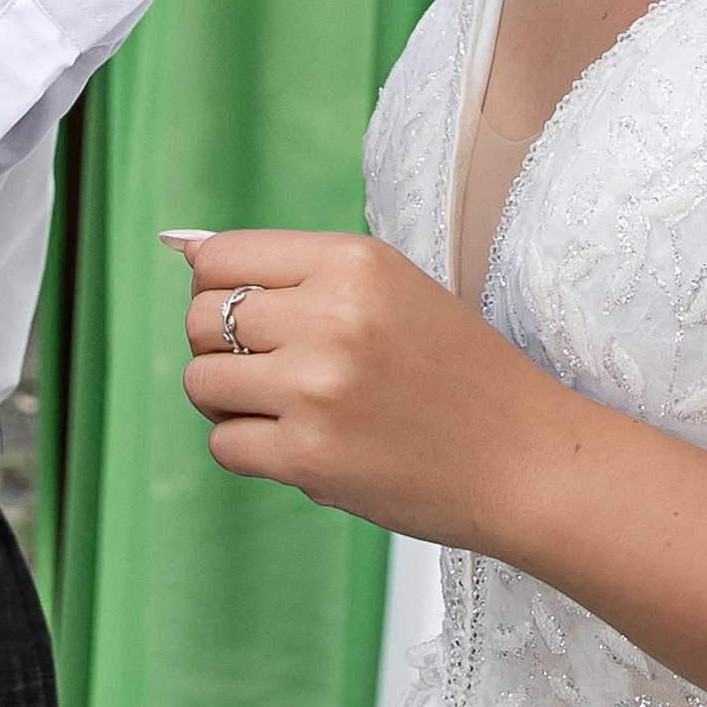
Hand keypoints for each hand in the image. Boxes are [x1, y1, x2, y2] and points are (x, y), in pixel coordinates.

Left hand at [175, 227, 547, 542]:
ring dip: (228, 399)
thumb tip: (180, 247)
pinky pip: (223, 444)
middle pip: (199, 318)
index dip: (214, 287)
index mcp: (354, 261)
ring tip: (285, 408)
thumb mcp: (390, 289)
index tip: (245, 315)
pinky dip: (250, 449)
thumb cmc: (459, 374)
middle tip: (272, 369)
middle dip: (218, 347)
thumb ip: (294, 271)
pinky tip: (301, 445)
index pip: (220, 256)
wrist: (526, 459)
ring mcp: (316, 388)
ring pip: (200, 380)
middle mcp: (330, 315)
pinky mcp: (309, 458)